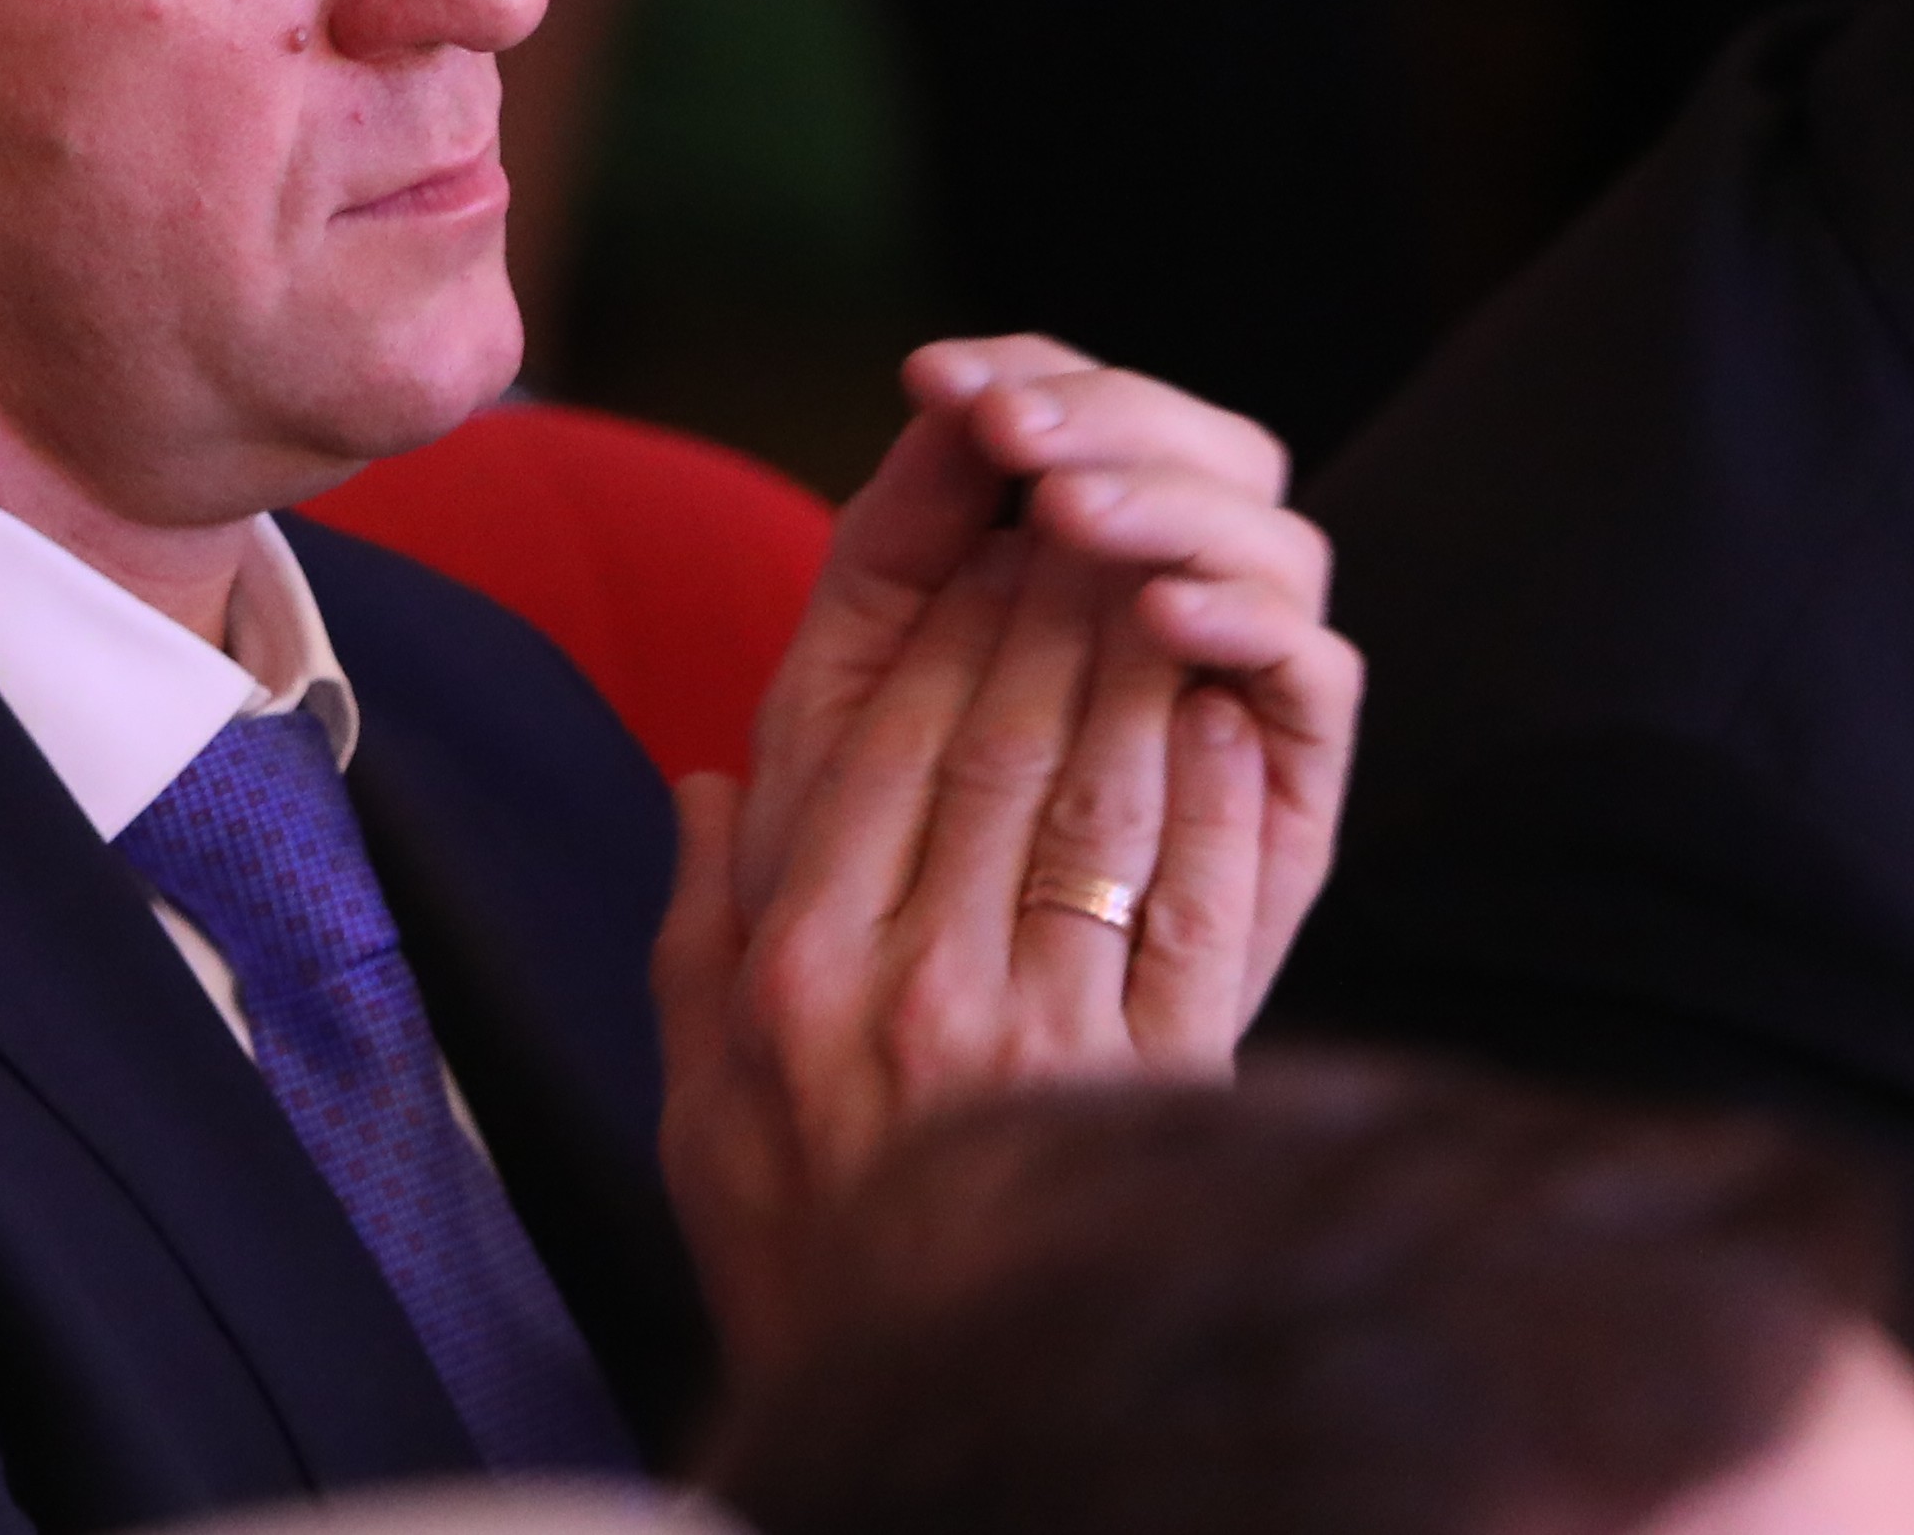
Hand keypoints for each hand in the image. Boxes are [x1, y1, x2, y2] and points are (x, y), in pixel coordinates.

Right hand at [650, 339, 1361, 1349]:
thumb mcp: (690, 1088)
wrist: (919, 1402)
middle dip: (1047, 609)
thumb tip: (702, 783)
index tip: (980, 537)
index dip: (940, 621)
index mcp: (791, 965)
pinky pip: (1182, 908)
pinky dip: (1207, 800)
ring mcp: (1031, 1035)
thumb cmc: (794, 1240)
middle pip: (996, 744)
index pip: (881, 743)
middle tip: (1088, 511)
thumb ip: (692, 922)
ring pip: (1095, 801)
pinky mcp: (1141, 1088)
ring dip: (1136, 671)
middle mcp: (908, 985)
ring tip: (1161, 582)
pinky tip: (1223, 722)